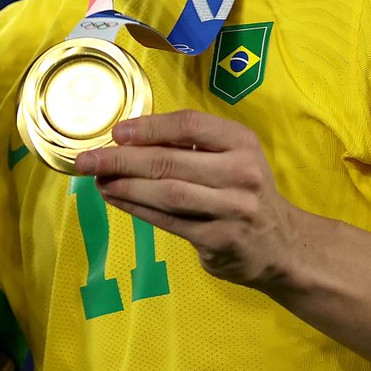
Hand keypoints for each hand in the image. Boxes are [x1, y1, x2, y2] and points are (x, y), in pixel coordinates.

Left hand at [73, 110, 297, 289]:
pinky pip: (169, 222)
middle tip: (88, 160)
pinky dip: (138, 210)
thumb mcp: (231, 158)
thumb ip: (190, 146)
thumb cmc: (244, 192)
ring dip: (125, 186)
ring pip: (167, 193)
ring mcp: (233, 209)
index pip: (189, 125)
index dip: (149, 127)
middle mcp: (241, 173)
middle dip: (122, 159)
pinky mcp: (220, 240)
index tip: (116, 132)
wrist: (283, 245)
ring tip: (98, 181)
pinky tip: (116, 200)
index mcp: (241, 143)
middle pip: (170, 161)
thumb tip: (126, 139)